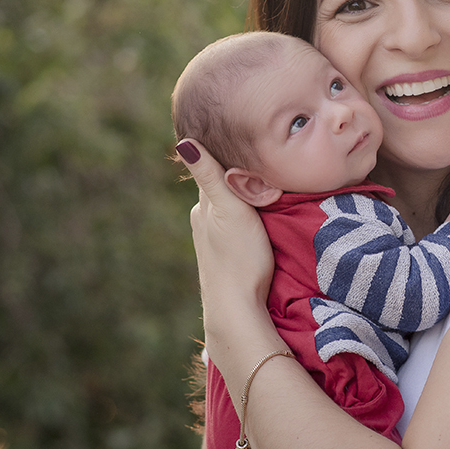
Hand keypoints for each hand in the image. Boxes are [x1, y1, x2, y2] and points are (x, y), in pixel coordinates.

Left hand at [177, 139, 274, 342]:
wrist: (237, 309)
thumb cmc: (238, 257)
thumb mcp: (229, 210)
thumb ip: (210, 176)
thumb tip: (183, 141)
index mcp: (203, 205)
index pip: (215, 168)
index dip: (232, 154)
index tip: (251, 139)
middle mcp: (204, 220)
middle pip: (223, 187)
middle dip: (238, 175)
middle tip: (266, 160)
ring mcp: (214, 240)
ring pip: (229, 207)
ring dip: (243, 197)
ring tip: (266, 185)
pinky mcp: (227, 256)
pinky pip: (237, 225)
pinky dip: (247, 216)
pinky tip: (260, 219)